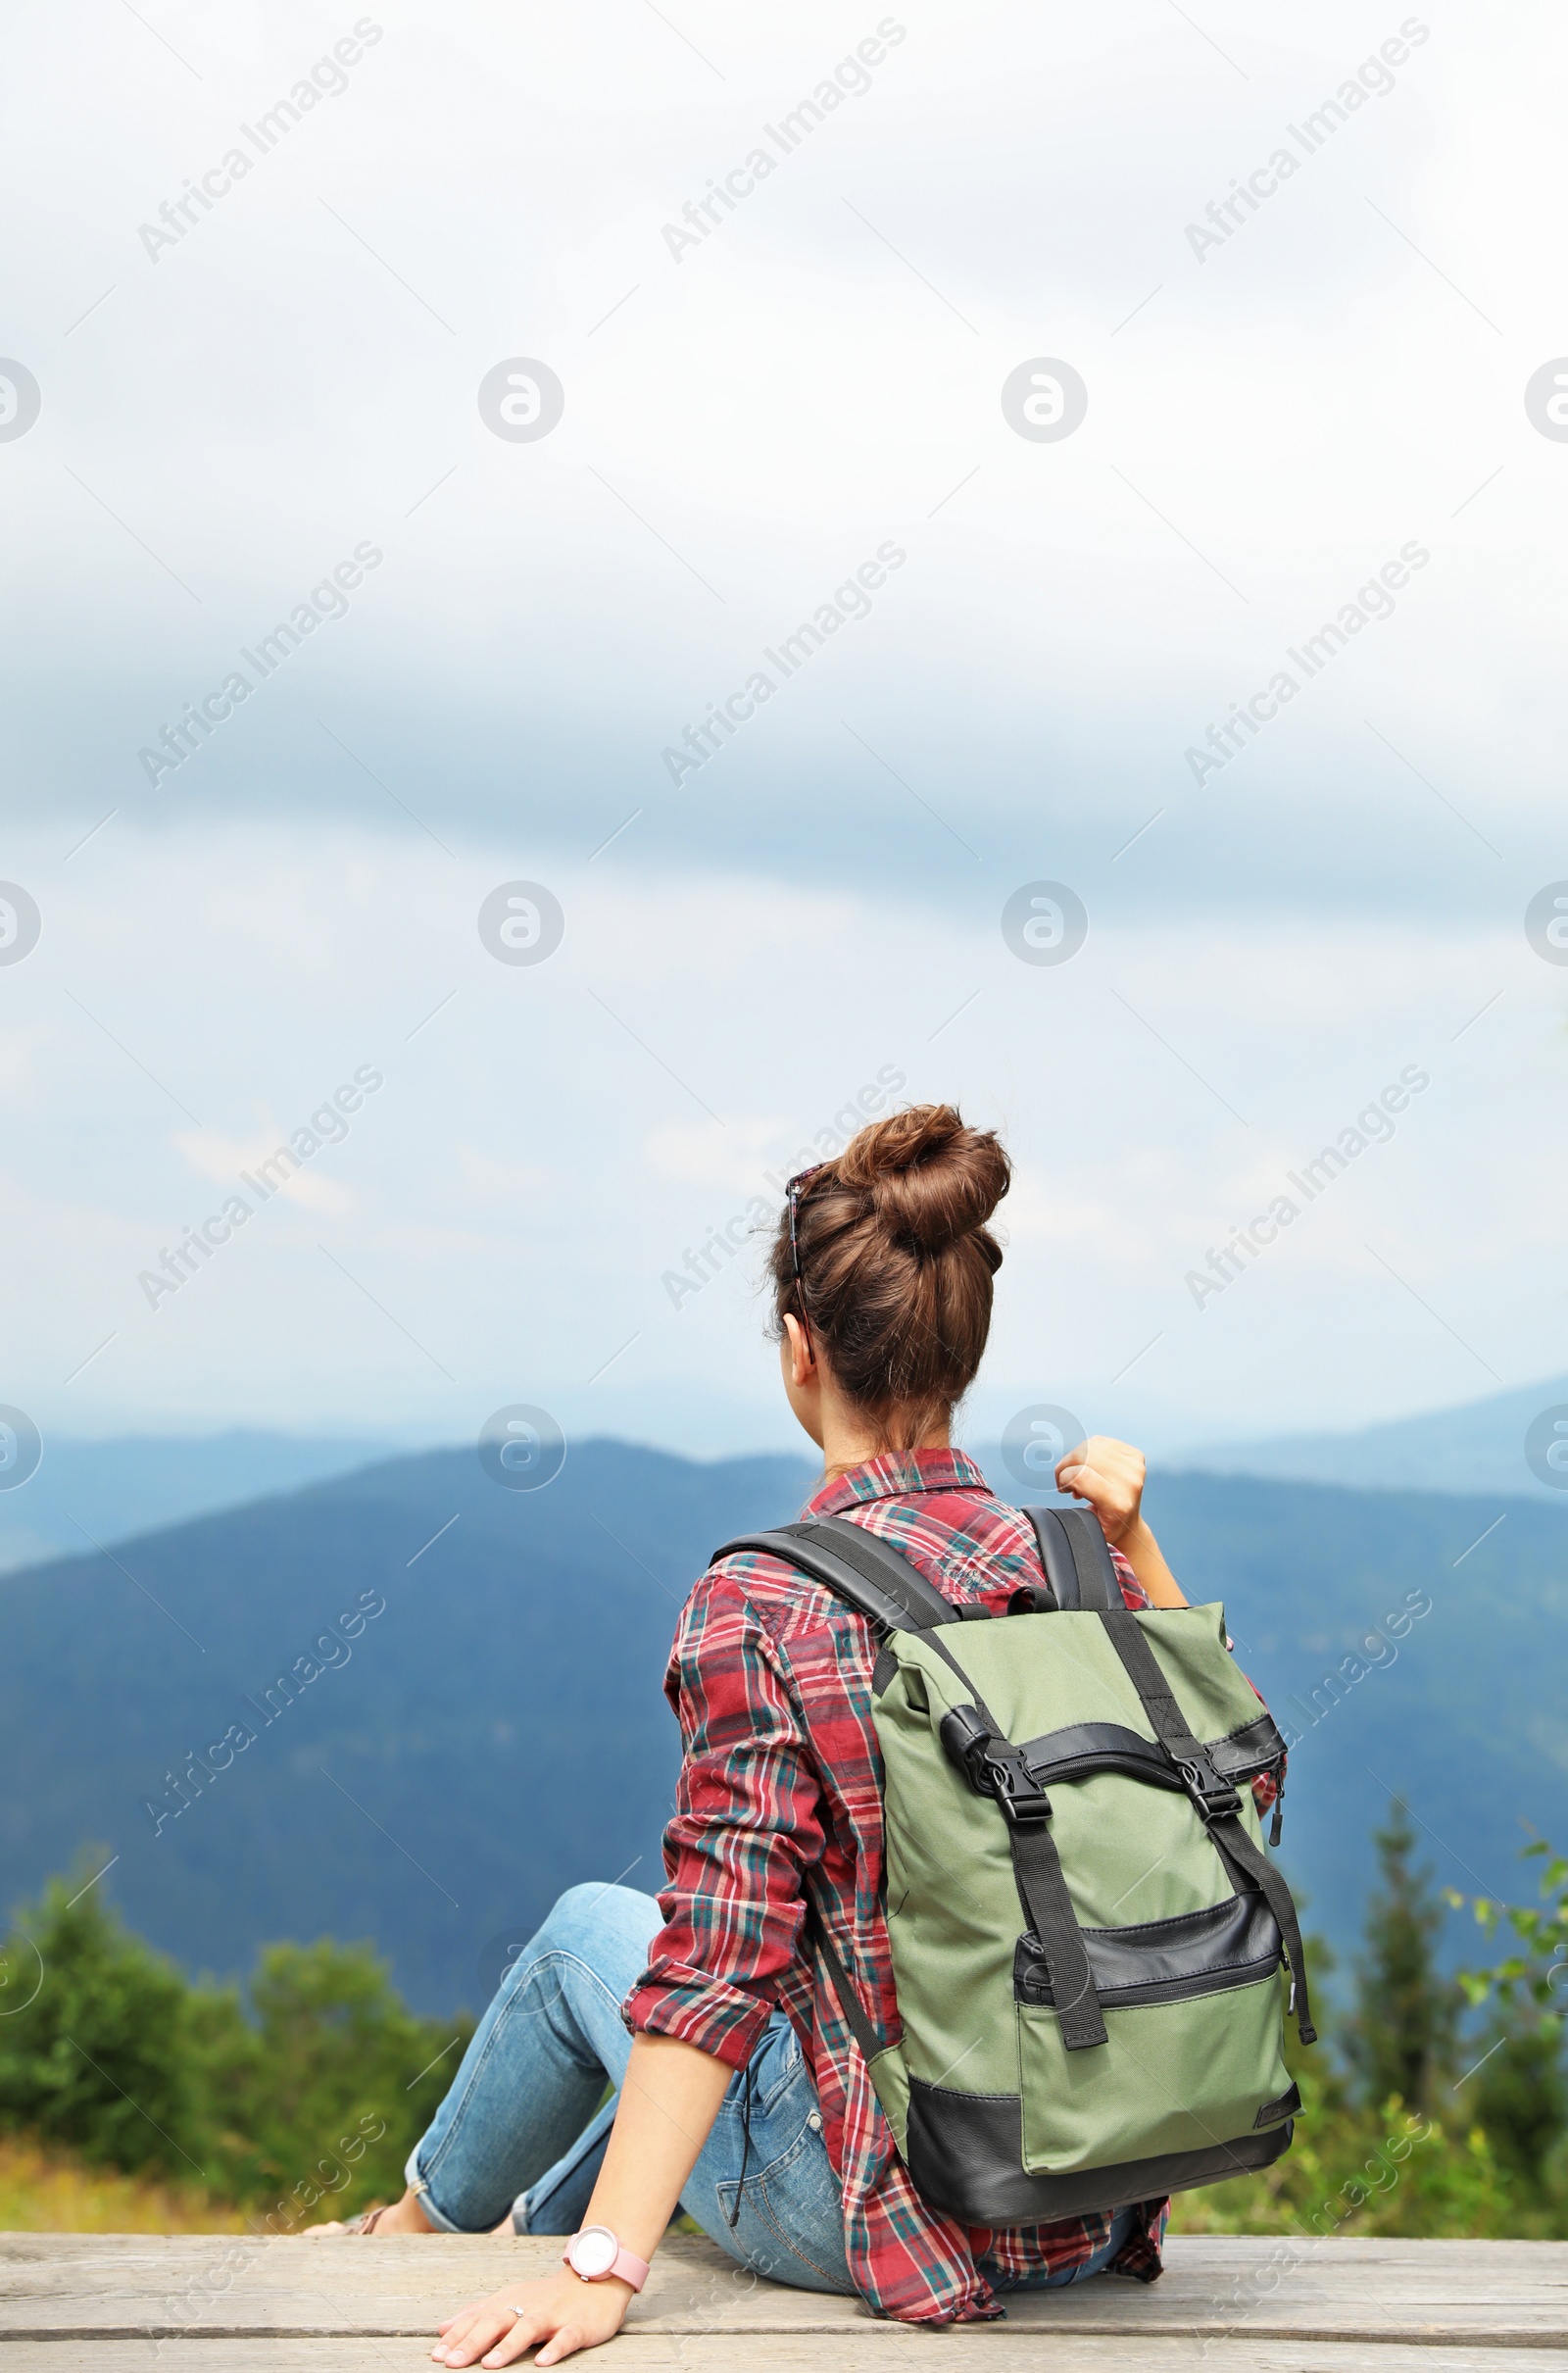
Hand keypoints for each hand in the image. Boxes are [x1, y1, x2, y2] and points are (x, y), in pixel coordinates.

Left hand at [433, 2270, 631, 2366]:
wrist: (597, 2278)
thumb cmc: (547, 2297)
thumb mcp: (510, 2300)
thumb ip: (477, 2314)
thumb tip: (442, 2328)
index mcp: (510, 2302)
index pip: (478, 2319)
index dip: (457, 2337)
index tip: (436, 2356)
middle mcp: (528, 2307)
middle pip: (497, 2321)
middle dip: (473, 2342)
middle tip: (452, 2363)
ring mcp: (554, 2316)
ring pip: (529, 2328)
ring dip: (508, 2346)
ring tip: (489, 2365)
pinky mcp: (578, 2325)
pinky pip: (566, 2338)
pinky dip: (554, 2348)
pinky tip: (543, 2362)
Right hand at [1056, 1435, 1145, 1547]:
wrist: (1129, 1524)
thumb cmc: (1105, 1526)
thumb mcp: (1086, 1526)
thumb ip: (1073, 1511)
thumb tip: (1064, 1485)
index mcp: (1118, 1503)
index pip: (1079, 1476)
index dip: (1064, 1479)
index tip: (1063, 1489)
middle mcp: (1130, 1482)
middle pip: (1083, 1455)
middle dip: (1066, 1466)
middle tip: (1066, 1481)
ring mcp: (1135, 1467)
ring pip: (1089, 1445)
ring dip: (1076, 1458)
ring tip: (1077, 1473)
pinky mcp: (1135, 1456)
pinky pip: (1100, 1442)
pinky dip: (1089, 1451)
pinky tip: (1090, 1465)